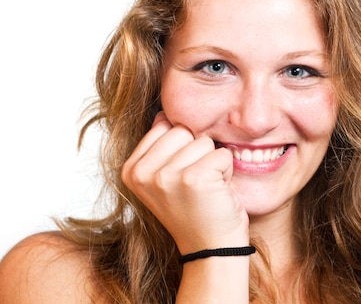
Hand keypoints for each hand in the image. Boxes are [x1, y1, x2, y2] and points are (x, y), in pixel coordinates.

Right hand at [121, 112, 248, 253]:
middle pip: (184, 130)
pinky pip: (222, 154)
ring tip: (207, 190)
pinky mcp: (193, 179)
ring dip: (214, 163)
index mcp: (131, 169)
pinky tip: (217, 193)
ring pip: (205, 141)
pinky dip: (227, 172)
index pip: (165, 125)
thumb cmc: (195, 209)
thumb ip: (161, 146)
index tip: (181, 178)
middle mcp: (142, 173)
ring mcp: (166, 176)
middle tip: (197, 184)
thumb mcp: (166, 177)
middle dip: (198, 153)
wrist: (211, 248)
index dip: (183, 148)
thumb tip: (164, 113)